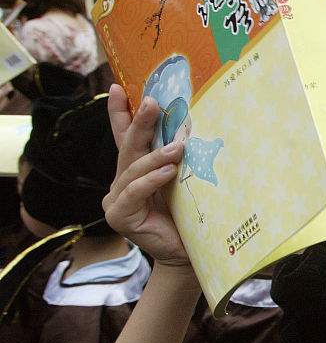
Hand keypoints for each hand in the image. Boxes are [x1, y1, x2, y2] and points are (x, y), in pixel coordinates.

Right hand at [103, 86, 189, 266]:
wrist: (190, 254)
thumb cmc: (190, 216)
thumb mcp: (184, 180)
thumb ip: (177, 159)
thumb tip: (192, 127)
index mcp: (136, 170)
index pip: (126, 137)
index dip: (120, 113)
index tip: (117, 88)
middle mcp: (122, 182)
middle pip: (129, 148)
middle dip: (140, 123)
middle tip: (152, 103)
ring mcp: (116, 199)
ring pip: (132, 169)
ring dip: (155, 156)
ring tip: (176, 148)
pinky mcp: (119, 216)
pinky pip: (133, 192)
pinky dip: (150, 181)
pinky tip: (167, 173)